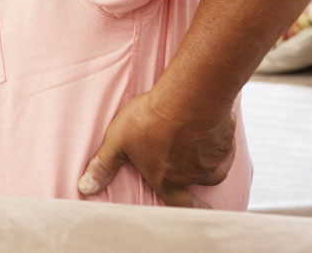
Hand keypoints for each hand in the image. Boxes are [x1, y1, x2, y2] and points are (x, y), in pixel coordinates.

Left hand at [77, 90, 235, 207]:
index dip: (187, 209)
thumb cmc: (150, 119)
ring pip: (213, 164)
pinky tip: (212, 125)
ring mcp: (213, 160)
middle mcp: (193, 176)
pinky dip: (220, 139)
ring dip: (208, 155)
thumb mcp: (118, 141)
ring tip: (200, 139)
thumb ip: (103, 165)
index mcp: (168, 181)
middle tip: (202, 174)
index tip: (198, 211)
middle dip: (200, 180)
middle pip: (199, 184)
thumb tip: (84, 187)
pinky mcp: (226, 142)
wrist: (187, 99)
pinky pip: (225, 146)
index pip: (179, 204)